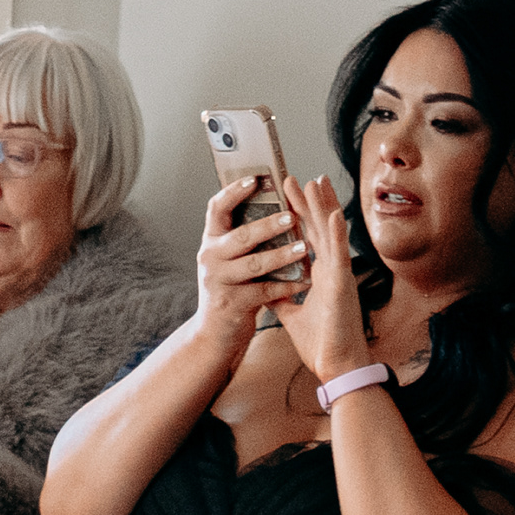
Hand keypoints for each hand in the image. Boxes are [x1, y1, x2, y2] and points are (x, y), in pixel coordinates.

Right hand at [190, 178, 308, 357]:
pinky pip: (264, 291)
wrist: (214, 335)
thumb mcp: (228, 261)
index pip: (216, 208)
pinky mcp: (231, 304)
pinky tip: (305, 281)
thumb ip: (242, 239)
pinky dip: (287, 286)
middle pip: (241, 235)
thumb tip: (274, 205)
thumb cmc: (230, 291)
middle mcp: (209, 258)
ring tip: (304, 248)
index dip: (234, 192)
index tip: (256, 179)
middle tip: (292, 216)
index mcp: (211, 242)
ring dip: (282, 255)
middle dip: (269, 225)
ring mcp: (218, 282)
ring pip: (254, 264)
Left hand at [266, 173, 376, 382]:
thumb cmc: (322, 342)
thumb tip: (268, 288)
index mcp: (320, 275)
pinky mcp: (342, 285)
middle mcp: (331, 270)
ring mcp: (338, 275)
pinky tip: (333, 214)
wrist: (336, 365)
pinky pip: (339, 255)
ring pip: (330, 234)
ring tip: (315, 181)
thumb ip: (282, 298)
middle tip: (296, 177)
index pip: (307, 237)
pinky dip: (336, 234)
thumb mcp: (293, 315)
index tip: (288, 194)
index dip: (299, 215)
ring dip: (323, 207)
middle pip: (318, 228)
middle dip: (308, 202)